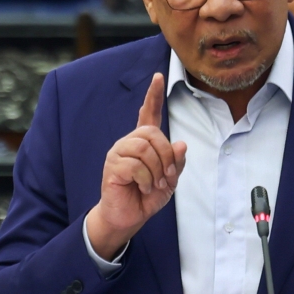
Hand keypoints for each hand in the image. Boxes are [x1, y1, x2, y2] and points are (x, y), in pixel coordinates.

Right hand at [86, 73, 187, 259]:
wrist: (129, 216)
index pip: (148, 113)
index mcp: (143, 142)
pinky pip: (135, 165)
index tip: (159, 76)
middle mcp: (129, 143)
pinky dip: (145, 180)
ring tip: (154, 184)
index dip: (153, 95)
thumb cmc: (147, 196)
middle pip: (152, 134)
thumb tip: (181, 144)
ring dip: (156, 170)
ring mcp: (118, 153)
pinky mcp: (112, 166)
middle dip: (166, 156)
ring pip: (144, 149)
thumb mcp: (169, 179)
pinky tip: (142, 188)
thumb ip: (176, 162)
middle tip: (166, 176)